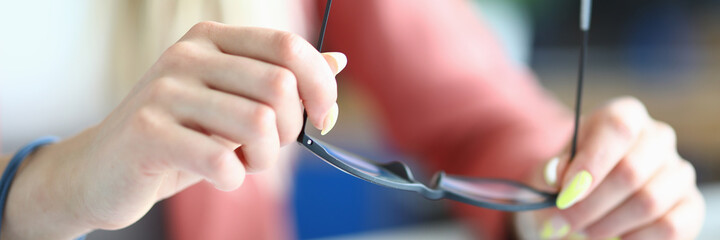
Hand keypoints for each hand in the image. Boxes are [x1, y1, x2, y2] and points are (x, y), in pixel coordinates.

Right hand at [3, 21, 346, 238]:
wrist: (101, 170)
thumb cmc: (178, 137)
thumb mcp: (232, 104)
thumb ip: (281, 81)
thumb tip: (339, 61)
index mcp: (212, 41)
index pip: (288, 47)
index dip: (320, 84)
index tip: (324, 117)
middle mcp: (187, 56)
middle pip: (280, 86)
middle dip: (290, 129)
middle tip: (267, 147)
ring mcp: (164, 91)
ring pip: (258, 122)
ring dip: (264, 157)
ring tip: (244, 162)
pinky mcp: (147, 132)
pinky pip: (221, 159)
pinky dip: (234, 178)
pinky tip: (222, 176)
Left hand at [517, 97, 704, 239]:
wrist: (589, 198)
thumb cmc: (570, 178)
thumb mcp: (552, 170)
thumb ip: (550, 172)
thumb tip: (557, 174)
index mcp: (624, 115)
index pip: (617, 129)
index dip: (591, 165)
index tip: (566, 195)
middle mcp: (658, 136)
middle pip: (630, 171)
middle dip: (591, 205)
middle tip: (566, 222)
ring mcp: (678, 169)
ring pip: (648, 202)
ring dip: (609, 224)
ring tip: (584, 231)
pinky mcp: (690, 203)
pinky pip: (670, 226)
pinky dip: (636, 237)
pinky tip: (616, 236)